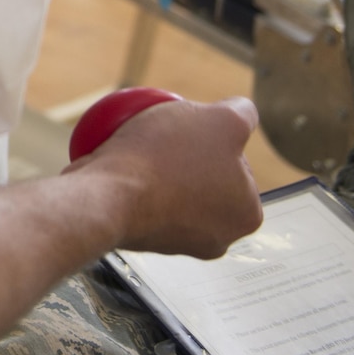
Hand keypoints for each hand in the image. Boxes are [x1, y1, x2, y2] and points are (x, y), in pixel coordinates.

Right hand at [69, 96, 261, 257]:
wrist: (107, 198)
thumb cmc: (167, 158)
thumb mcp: (222, 120)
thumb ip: (243, 113)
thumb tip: (246, 112)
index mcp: (246, 214)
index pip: (236, 163)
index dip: (213, 137)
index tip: (189, 126)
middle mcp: (217, 237)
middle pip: (204, 177)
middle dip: (185, 154)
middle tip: (163, 131)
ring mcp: (177, 242)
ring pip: (171, 187)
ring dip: (155, 166)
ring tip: (134, 140)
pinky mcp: (141, 238)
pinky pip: (141, 198)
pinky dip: (132, 179)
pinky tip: (116, 157)